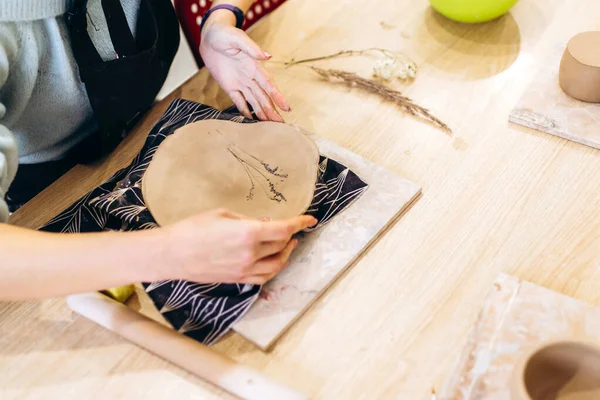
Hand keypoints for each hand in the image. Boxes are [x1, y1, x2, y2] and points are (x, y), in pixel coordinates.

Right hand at [164, 209, 316, 284]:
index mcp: (248, 233)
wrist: (171, 255)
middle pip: (281, 245)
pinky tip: (273, 260)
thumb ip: (248, 220)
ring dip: (286, 254)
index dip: (300, 223)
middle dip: (290, 235)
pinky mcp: (237, 280)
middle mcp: (250, 254)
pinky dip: (274, 268)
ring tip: (288, 244)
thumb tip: (265, 224)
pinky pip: (264, 276)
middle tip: (292, 227)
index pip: (284, 229)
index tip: (310, 219)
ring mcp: (244, 270)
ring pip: (277, 264)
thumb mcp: (223, 215)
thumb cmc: (192, 229)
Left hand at [199, 11, 289, 121]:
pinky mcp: (229, 86)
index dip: (277, 96)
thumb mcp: (236, 38)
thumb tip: (267, 56)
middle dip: (272, 110)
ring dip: (262, 113)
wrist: (209, 37)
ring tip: (270, 125)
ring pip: (254, 101)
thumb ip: (251, 47)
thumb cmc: (223, 34)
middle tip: (281, 123)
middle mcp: (250, 77)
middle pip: (263, 96)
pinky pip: (238, 101)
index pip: (268, 84)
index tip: (286, 107)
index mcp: (254, 66)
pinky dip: (245, 111)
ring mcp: (240, 83)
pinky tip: (251, 120)